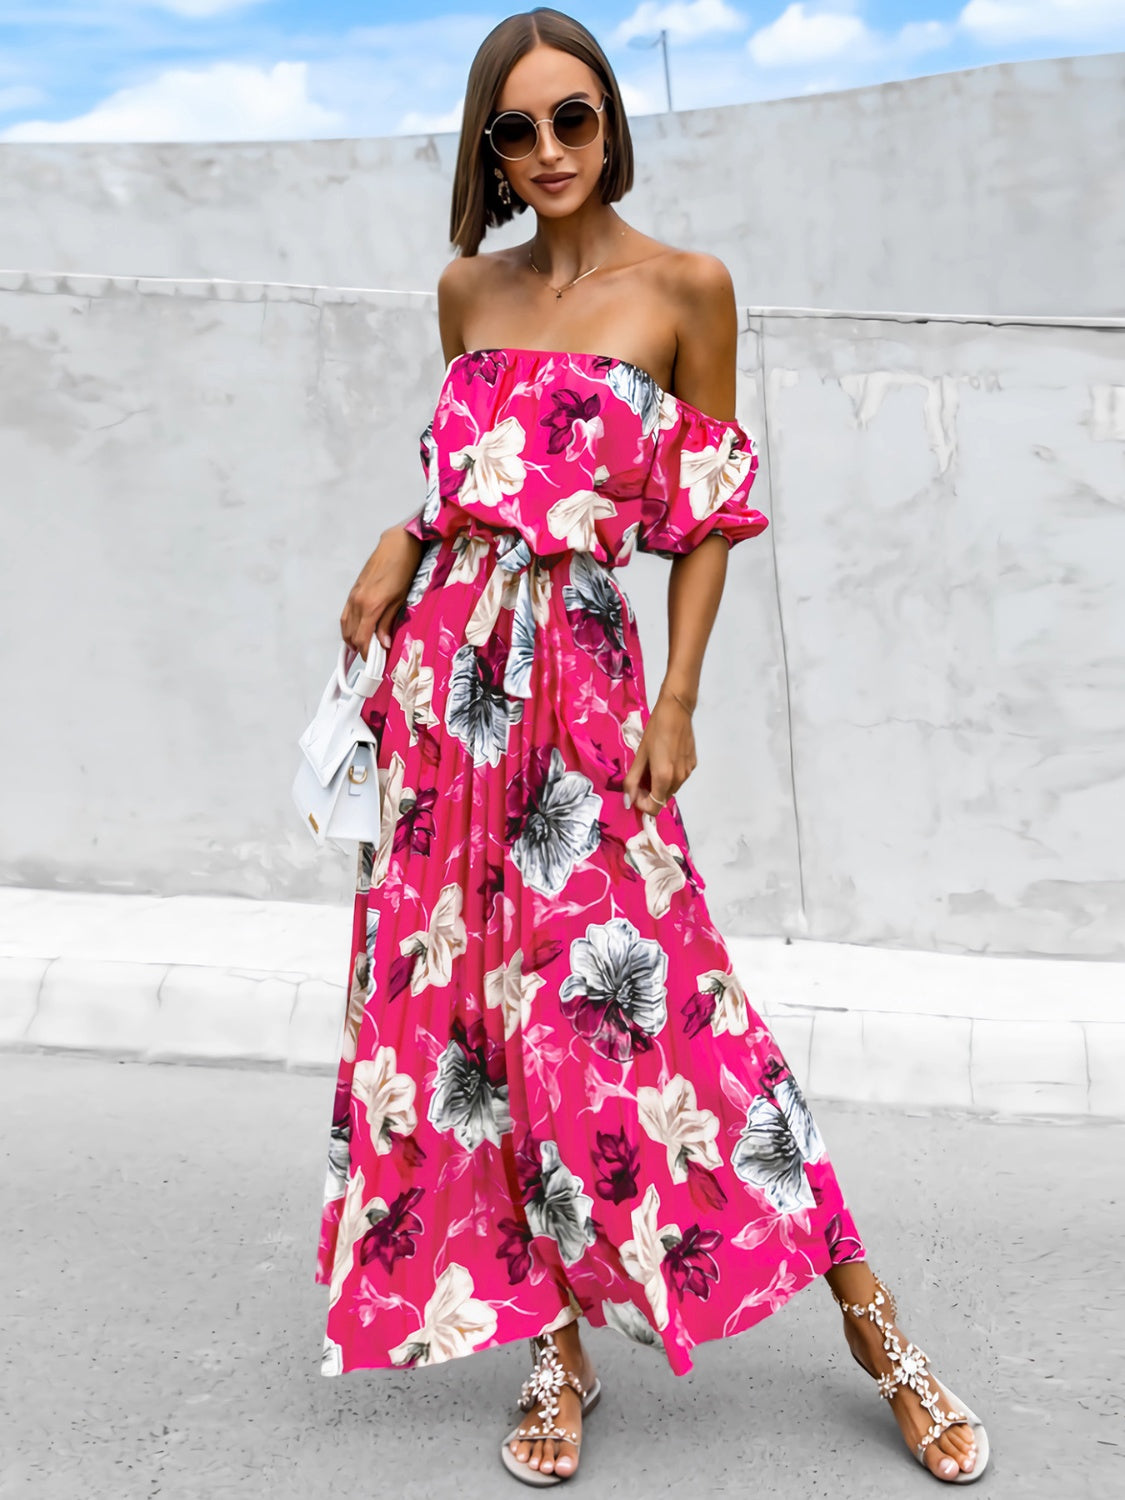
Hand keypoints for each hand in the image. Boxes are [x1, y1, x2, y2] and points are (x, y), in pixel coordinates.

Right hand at [340, 525, 424, 655]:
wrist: (398, 544)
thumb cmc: (404, 569)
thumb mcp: (400, 599)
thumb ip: (388, 622)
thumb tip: (383, 643)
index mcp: (370, 606)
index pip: (362, 639)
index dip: (367, 655)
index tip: (375, 664)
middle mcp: (358, 602)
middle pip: (351, 635)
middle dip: (360, 649)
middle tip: (373, 658)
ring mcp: (353, 596)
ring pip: (345, 625)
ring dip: (352, 639)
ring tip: (363, 647)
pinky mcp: (354, 590)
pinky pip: (346, 614)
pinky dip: (349, 626)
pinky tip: (356, 630)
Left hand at [623, 690, 696, 815]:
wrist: (676, 711)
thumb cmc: (655, 731)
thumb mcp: (640, 755)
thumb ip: (632, 780)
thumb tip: (628, 800)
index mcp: (664, 778)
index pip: (654, 808)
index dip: (641, 804)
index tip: (635, 790)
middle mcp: (679, 779)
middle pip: (662, 799)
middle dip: (649, 793)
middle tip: (641, 775)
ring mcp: (688, 772)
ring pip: (670, 789)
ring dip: (659, 784)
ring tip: (652, 765)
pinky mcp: (693, 764)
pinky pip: (678, 778)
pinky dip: (669, 775)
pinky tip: (665, 757)